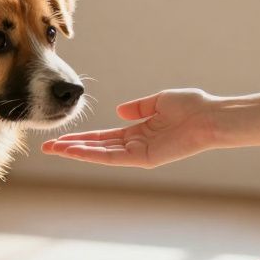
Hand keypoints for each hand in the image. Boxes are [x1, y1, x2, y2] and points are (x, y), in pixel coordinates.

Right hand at [41, 89, 217, 167]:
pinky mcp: (144, 159)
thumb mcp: (160, 101)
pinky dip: (93, 154)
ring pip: (100, 154)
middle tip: (48, 148)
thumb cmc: (193, 107)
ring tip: (54, 150)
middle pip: (97, 148)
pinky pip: (113, 157)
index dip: (83, 137)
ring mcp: (139, 154)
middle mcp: (136, 145)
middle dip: (72, 147)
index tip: (62, 137)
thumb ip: (139, 107)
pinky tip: (75, 151)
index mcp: (138, 131)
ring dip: (76, 152)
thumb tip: (119, 111)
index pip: (104, 137)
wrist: (211, 116)